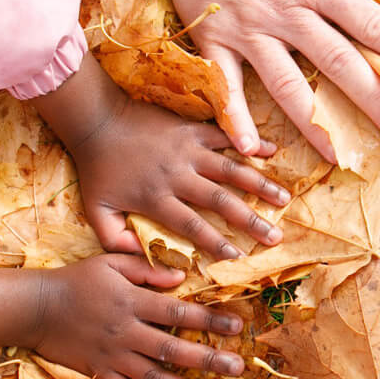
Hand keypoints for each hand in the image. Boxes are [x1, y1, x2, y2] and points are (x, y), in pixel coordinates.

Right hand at [0, 255, 246, 378]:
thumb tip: (183, 276)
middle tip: (237, 368)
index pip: (179, 313)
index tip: (238, 327)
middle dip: (207, 359)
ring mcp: (111, 356)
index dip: (210, 320)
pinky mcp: (97, 373)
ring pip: (153, 378)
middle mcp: (125, 332)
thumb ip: (149, 270)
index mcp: (132, 302)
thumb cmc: (76, 280)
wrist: (33, 307)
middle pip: (173, 349)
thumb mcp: (112, 263)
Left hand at [36, 54, 289, 257]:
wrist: (95, 119)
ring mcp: (188, 150)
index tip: (239, 259)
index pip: (192, 227)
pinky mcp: (192, 130)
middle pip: (221, 201)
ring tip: (284, 198)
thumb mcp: (96, 210)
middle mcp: (178, 175)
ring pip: (231, 170)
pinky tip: (273, 152)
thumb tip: (142, 256)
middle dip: (251, 221)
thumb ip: (114, 239)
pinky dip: (249, 144)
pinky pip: (225, 137)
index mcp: (157, 198)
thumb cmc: (97, 168)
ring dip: (260, 185)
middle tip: (275, 237)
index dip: (217, 244)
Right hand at [164, 0, 379, 158]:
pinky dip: (234, 119)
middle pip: (337, 63)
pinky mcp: (215, 40)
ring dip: (314, 124)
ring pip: (287, 86)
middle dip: (371, 98)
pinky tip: (250, 150)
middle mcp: (287, 14)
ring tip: (338, 155)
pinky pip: (224, 85)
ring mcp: (250, 31)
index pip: (370, 24)